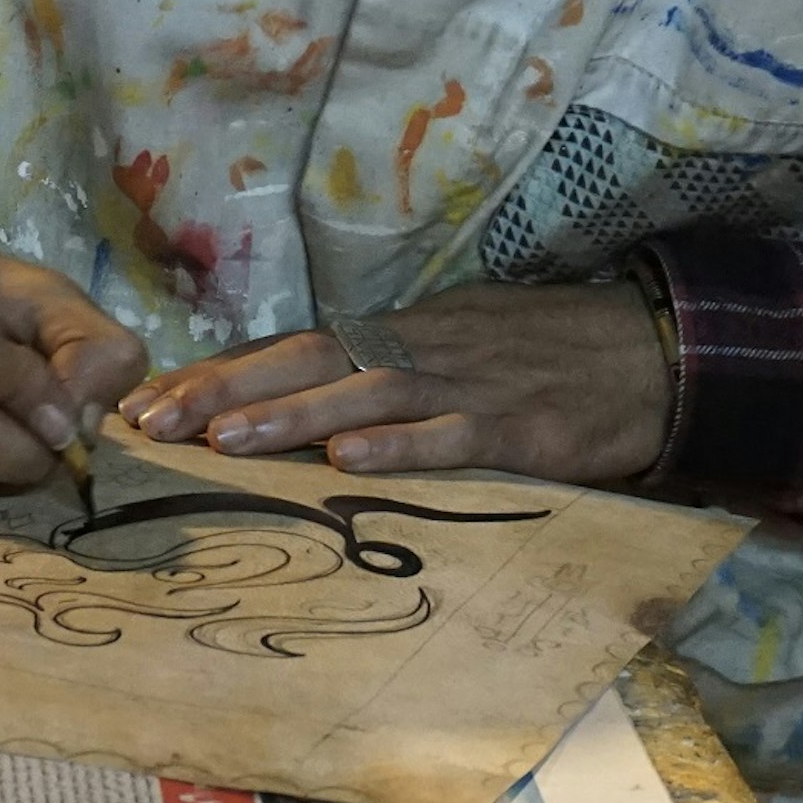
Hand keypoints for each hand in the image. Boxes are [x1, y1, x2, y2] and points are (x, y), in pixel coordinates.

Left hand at [118, 278, 672, 482]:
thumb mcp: (451, 349)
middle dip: (223, 390)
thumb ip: (380, 373)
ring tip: (222, 441)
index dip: (218, 373)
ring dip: (291, 417)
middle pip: (306, 361)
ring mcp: (468, 385)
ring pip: (364, 394)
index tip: (145, 402)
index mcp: (396, 336)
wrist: (656, 349)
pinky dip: (400, 450)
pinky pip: (452, 438)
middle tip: (150, 421)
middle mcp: (418, 350)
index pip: (290, 348)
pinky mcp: (522, 426)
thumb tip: (296, 400)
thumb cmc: (543, 355)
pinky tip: (349, 467)